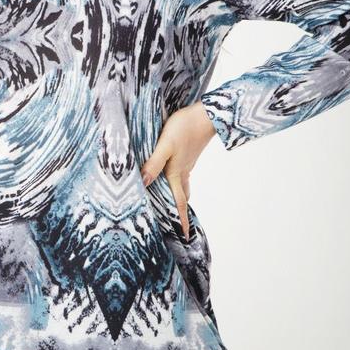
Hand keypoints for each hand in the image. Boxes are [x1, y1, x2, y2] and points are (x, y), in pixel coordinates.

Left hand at [139, 101, 216, 239]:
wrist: (206, 114)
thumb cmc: (184, 128)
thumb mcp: (165, 146)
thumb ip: (153, 164)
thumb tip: (143, 183)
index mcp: (176, 174)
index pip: (179, 202)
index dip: (181, 219)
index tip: (185, 235)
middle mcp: (183, 172)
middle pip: (181, 196)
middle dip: (178, 211)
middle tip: (174, 223)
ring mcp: (187, 163)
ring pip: (182, 185)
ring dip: (178, 195)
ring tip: (169, 202)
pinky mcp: (187, 154)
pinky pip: (182, 173)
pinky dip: (176, 180)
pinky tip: (169, 174)